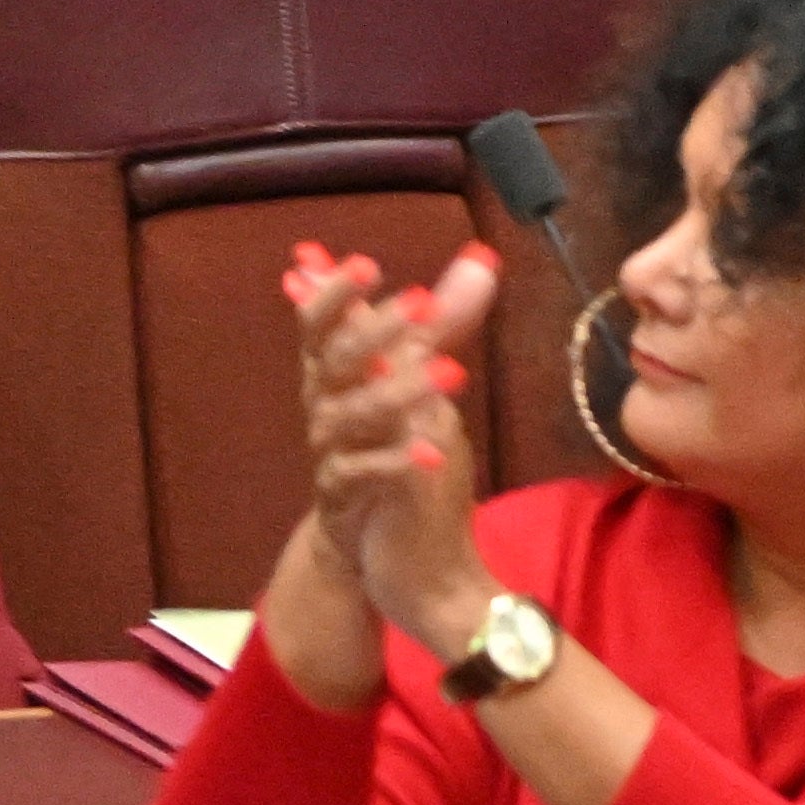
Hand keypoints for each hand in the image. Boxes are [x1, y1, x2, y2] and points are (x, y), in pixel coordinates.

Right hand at [276, 238, 507, 666]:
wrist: (387, 546)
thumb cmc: (399, 448)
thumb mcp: (425, 380)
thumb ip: (444, 324)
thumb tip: (481, 258)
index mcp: (338, 372)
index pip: (323, 323)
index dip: (336, 293)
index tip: (366, 263)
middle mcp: (326, 406)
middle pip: (336, 361)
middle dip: (375, 329)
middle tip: (421, 302)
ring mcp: (332, 453)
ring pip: (351, 416)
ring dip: (398, 392)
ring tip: (451, 374)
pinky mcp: (344, 500)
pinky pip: (361, 475)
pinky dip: (395, 461)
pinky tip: (431, 451)